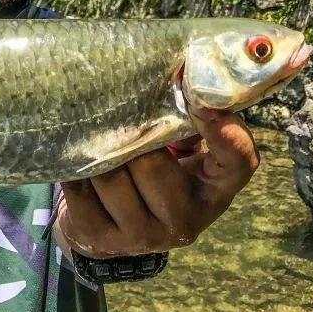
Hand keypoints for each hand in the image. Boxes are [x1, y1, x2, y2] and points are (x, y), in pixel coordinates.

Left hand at [54, 108, 258, 256]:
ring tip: (93, 138)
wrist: (112, 227)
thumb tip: (179, 72)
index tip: (205, 104)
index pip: (238, 163)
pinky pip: (80, 190)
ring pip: (110, 176)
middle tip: (117, 117)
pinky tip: (76, 161)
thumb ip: (187, 119)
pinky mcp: (102, 239)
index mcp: (214, 190)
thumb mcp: (182, 149)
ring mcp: (143, 236)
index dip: (227, 134)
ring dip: (96, 151)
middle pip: (152, 164)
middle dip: (130, 137)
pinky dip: (73, 169)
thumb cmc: (155, 171)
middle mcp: (184, 220)